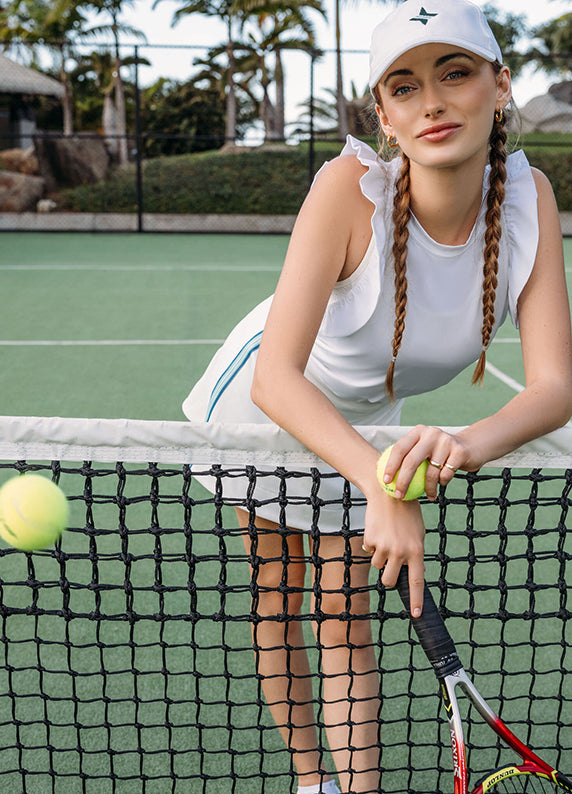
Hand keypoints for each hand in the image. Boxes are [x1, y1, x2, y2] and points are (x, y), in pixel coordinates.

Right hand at [362, 490, 425, 616]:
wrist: (389, 493)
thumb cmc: (407, 513)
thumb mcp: (418, 533)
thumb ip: (415, 554)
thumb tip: (414, 574)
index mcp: (416, 551)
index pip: (416, 582)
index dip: (416, 600)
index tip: (416, 615)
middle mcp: (400, 552)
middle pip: (389, 580)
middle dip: (387, 576)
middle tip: (390, 563)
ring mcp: (384, 547)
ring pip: (377, 565)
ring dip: (379, 556)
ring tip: (386, 537)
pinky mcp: (370, 540)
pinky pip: (368, 550)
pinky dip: (371, 543)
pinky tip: (378, 529)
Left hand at [380, 425, 478, 500]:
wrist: (471, 447)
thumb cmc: (440, 453)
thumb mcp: (424, 449)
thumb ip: (409, 457)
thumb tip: (385, 478)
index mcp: (418, 431)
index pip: (399, 448)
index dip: (390, 465)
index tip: (385, 481)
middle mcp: (431, 434)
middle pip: (411, 460)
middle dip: (403, 481)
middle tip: (399, 495)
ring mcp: (446, 441)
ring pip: (431, 472)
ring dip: (427, 488)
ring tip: (428, 496)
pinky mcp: (459, 452)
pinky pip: (445, 475)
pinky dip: (442, 483)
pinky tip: (442, 485)